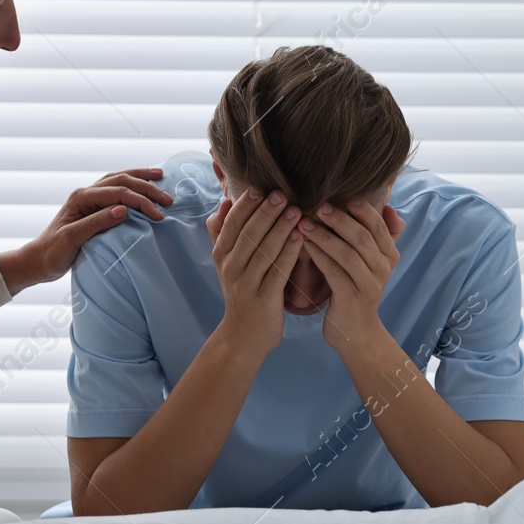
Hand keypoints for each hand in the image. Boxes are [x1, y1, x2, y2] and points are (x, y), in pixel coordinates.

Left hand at [0, 167, 175, 293]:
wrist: (37, 261)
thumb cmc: (53, 253)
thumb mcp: (73, 239)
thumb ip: (97, 223)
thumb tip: (123, 210)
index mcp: (81, 198)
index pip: (118, 193)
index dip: (141, 201)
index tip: (159, 215)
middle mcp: (85, 193)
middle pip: (121, 181)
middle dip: (146, 187)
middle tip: (168, 199)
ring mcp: (88, 198)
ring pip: (119, 179)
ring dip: (140, 178)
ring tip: (160, 177)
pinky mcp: (92, 207)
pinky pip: (115, 189)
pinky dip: (131, 185)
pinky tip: (141, 185)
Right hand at [209, 188, 304, 354]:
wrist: (243, 336)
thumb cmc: (242, 292)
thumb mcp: (227, 264)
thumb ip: (223, 234)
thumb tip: (225, 202)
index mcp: (221, 254)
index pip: (232, 223)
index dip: (246, 205)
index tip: (262, 188)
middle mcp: (230, 267)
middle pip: (248, 234)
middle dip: (266, 212)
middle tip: (283, 193)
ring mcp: (246, 284)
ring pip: (264, 250)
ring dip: (281, 228)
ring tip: (297, 210)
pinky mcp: (263, 298)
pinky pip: (278, 270)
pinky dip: (290, 252)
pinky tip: (302, 237)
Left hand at [301, 201, 403, 352]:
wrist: (357, 333)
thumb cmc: (358, 289)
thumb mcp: (372, 263)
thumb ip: (376, 236)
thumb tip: (387, 205)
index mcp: (389, 255)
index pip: (378, 225)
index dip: (360, 208)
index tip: (338, 194)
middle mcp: (383, 268)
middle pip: (362, 237)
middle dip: (339, 218)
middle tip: (317, 205)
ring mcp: (369, 285)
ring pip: (347, 254)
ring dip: (324, 236)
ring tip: (303, 223)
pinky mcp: (351, 299)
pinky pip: (333, 272)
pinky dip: (318, 256)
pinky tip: (303, 244)